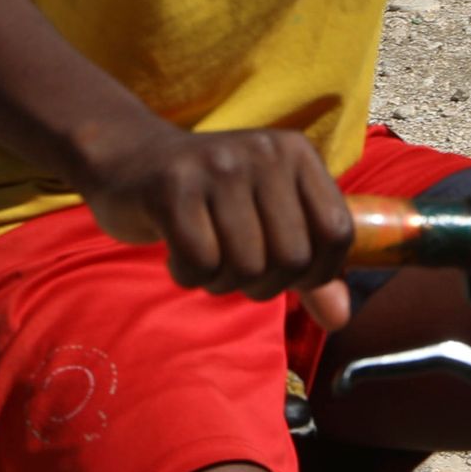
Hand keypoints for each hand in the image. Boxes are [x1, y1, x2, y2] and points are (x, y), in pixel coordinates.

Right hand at [79, 125, 356, 327]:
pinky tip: (178, 254)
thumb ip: (308, 270)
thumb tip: (340, 319)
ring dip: (223, 282)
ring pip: (246, 266)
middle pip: (291, 257)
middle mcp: (263, 152)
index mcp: (296, 152)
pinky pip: (200, 263)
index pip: (337, 231)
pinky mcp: (173, 186)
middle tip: (234, 268)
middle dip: (263, 284)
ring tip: (206, 257)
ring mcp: (218, 166)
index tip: (286, 274)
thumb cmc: (210, 199)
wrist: (129, 161)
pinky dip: (189, 275)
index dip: (317, 272)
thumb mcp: (268, 221)